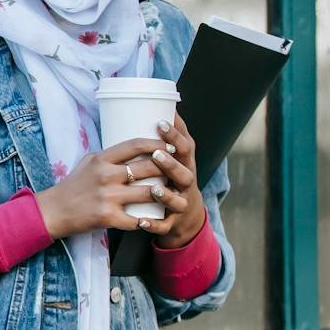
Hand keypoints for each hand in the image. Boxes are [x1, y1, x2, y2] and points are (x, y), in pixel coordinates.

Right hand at [37, 134, 191, 241]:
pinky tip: (156, 219)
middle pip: (147, 167)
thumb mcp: (88, 162)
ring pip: (148, 193)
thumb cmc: (73, 186)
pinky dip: (148, 221)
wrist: (54, 211)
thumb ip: (109, 155)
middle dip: (167, 168)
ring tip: (175, 194)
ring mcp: (108, 197)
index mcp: (102, 159)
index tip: (169, 145)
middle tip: (179, 170)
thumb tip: (131, 147)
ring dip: (165, 194)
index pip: (134, 145)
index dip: (156, 143)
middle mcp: (107, 176)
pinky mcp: (108, 217)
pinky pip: (136, 220)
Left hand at [149, 113, 206, 246]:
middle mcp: (186, 184)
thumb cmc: (171, 179)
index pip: (185, 147)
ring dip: (167, 195)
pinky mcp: (172, 223)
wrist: (184, 217)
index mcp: (185, 165)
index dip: (175, 134)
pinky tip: (142, 222)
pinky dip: (154, 225)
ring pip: (178, 200)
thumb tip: (155, 103)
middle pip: (184, 173)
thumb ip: (164, 138)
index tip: (161, 121)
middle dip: (171, 163)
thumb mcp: (173, 158)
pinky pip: (164, 226)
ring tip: (155, 189)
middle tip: (156, 154)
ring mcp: (181, 205)